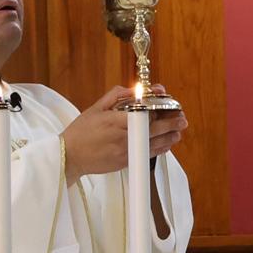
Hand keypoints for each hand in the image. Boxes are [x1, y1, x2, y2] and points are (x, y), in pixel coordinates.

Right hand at [61, 86, 187, 180]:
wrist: (70, 156)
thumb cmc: (80, 132)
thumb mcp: (95, 108)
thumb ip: (115, 96)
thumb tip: (134, 90)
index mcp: (117, 121)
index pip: (145, 114)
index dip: (160, 109)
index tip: (168, 104)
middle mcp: (125, 137)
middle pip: (155, 130)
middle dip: (172, 124)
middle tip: (182, 118)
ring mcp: (127, 152)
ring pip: (155, 145)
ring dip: (169, 137)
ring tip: (177, 131)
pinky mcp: (127, 162)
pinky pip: (148, 156)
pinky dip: (159, 149)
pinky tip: (165, 144)